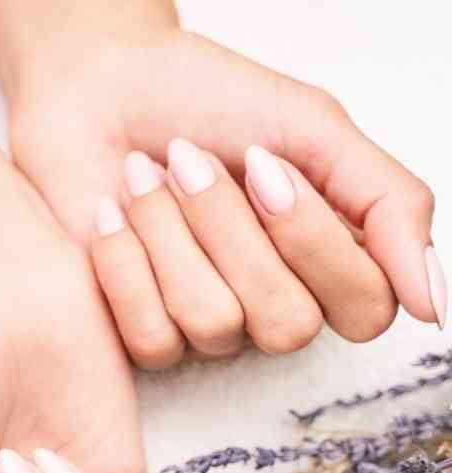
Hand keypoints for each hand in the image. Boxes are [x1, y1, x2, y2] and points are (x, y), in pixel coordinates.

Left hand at [0, 19, 444, 365]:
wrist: (100, 87)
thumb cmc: (206, 101)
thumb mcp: (314, 131)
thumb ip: (387, 206)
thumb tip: (432, 305)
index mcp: (327, 263)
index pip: (365, 310)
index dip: (313, 242)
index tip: (266, 167)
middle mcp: (272, 307)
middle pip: (287, 326)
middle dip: (231, 229)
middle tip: (188, 160)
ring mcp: (209, 329)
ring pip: (214, 326)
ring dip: (172, 235)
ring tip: (143, 177)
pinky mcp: (145, 335)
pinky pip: (152, 337)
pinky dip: (125, 262)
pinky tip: (110, 215)